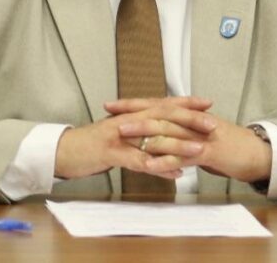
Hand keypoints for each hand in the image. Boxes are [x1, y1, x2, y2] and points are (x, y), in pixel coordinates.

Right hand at [54, 96, 215, 180]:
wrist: (64, 151)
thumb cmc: (91, 145)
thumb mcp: (117, 134)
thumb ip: (138, 133)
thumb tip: (158, 135)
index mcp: (131, 114)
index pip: (163, 104)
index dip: (186, 103)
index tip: (208, 103)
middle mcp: (128, 120)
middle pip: (164, 117)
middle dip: (190, 120)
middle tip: (213, 125)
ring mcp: (120, 136)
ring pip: (154, 138)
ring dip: (179, 144)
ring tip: (200, 149)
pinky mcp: (112, 153)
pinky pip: (139, 160)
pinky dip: (158, 167)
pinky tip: (174, 173)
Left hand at [109, 99, 272, 184]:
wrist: (255, 154)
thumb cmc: (228, 146)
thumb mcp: (202, 134)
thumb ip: (182, 132)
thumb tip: (161, 133)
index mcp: (189, 116)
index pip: (157, 105)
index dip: (134, 104)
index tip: (112, 104)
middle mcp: (192, 121)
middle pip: (158, 114)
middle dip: (133, 114)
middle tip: (110, 115)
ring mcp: (200, 136)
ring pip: (168, 132)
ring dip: (143, 134)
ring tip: (123, 135)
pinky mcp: (208, 152)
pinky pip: (183, 156)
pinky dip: (165, 161)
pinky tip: (150, 166)